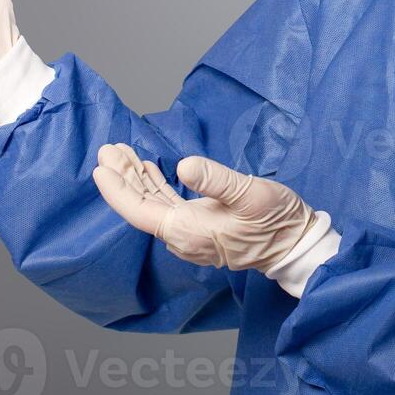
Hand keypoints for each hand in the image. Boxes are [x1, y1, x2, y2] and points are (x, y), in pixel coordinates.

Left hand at [93, 144, 317, 273]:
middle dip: (122, 177)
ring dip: (137, 179)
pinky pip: (168, 207)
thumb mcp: (250, 194)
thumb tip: (183, 165)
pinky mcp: (200, 227)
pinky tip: (149, 170)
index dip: (117, 190)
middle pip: (141, 206)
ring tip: (122, 154)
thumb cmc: (276, 220)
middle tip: (108, 149)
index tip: (100, 167)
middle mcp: (182, 236)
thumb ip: (216, 180)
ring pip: (153, 205)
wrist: (294, 245)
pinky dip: (155, 186)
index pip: (139, 210)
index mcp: (187, 230)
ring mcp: (190, 233)